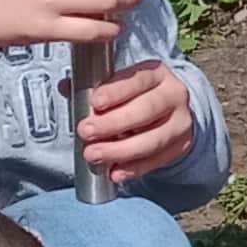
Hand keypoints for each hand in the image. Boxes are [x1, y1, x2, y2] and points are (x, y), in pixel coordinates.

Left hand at [81, 59, 198, 178]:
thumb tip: (65, 87)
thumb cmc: (136, 96)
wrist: (169, 113)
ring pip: (153, 139)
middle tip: (86, 132)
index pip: (137, 80)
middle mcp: (174, 95)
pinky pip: (157, 160)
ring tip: (94, 155)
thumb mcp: (119, 84)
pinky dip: (134, 168)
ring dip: (120, 150)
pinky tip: (114, 172)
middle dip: (113, 123)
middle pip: (146, 110)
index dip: (116, 91)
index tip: (95, 102)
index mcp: (156, 73)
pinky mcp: (181, 146)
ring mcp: (180, 123)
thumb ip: (93, 87)